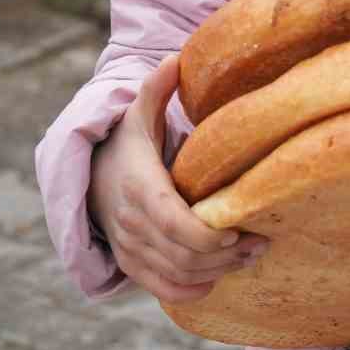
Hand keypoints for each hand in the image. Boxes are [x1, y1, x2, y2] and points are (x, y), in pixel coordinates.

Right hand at [87, 55, 268, 301]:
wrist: (88, 176)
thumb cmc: (125, 143)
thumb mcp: (136, 114)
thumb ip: (155, 88)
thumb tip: (175, 58)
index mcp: (139, 187)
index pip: (176, 224)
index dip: (211, 235)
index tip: (242, 231)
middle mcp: (131, 223)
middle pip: (185, 255)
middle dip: (228, 256)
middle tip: (262, 242)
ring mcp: (129, 248)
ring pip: (178, 275)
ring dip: (218, 273)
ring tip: (250, 256)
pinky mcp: (131, 264)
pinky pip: (162, 288)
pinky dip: (191, 290)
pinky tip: (216, 277)